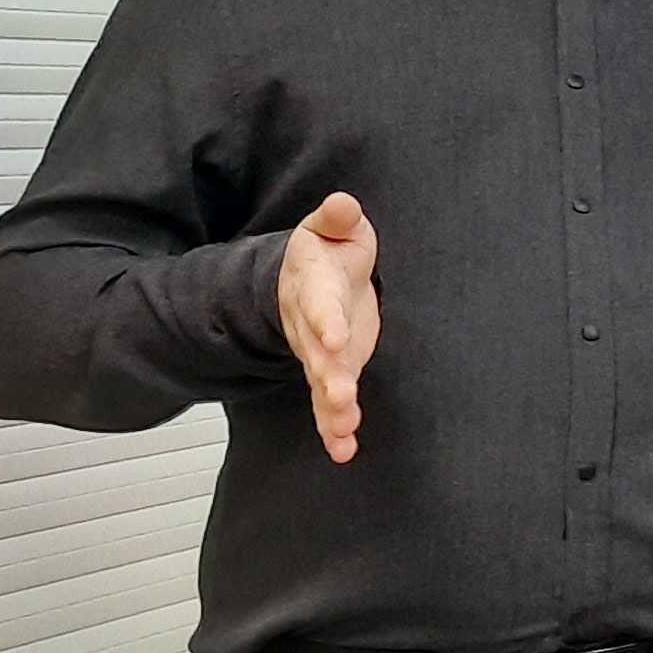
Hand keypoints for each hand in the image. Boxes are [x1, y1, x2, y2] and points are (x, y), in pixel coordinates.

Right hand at [277, 192, 380, 463]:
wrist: (308, 277)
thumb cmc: (329, 250)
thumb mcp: (333, 228)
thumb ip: (338, 219)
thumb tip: (342, 203)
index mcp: (313, 287)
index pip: (320, 305)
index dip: (326, 320)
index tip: (336, 338)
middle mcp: (311, 325)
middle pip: (318, 353)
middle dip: (329, 376)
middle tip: (342, 397)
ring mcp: (320, 352)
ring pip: (323, 383)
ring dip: (333, 409)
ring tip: (343, 431)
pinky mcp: (333, 369)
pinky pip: (329, 402)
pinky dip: (335, 426)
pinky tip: (343, 449)